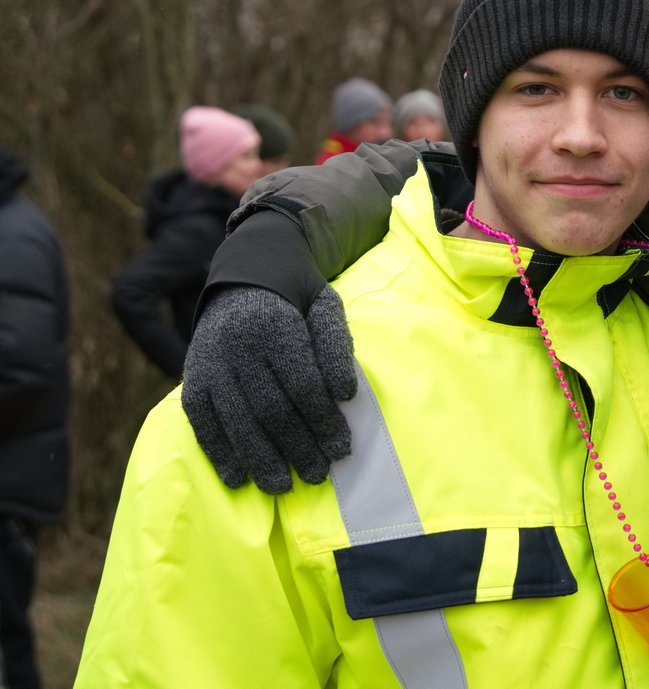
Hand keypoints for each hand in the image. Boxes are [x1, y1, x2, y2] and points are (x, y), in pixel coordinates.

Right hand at [182, 285, 356, 492]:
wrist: (247, 273)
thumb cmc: (298, 298)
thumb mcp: (326, 306)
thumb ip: (336, 346)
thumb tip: (344, 394)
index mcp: (275, 327)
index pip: (302, 386)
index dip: (322, 422)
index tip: (342, 448)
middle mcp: (237, 347)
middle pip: (270, 409)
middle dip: (297, 447)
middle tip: (318, 475)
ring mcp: (210, 364)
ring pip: (236, 420)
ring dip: (261, 459)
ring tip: (283, 486)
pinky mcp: (193, 378)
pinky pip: (202, 422)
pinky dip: (220, 452)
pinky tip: (238, 478)